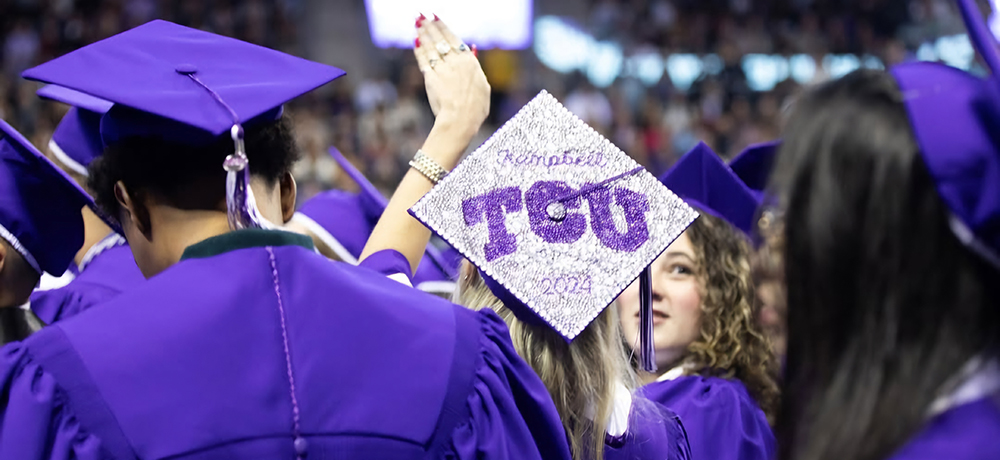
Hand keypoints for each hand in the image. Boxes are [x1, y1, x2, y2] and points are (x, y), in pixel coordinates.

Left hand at [414, 16, 489, 137]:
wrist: (461, 120)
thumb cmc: (475, 108)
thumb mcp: (483, 87)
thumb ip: (475, 67)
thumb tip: (472, 50)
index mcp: (470, 63)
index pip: (454, 39)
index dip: (444, 27)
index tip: (436, 18)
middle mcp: (455, 62)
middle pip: (440, 39)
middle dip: (430, 26)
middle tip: (421, 16)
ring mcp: (442, 70)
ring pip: (431, 47)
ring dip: (423, 34)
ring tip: (417, 24)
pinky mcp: (431, 78)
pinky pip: (423, 60)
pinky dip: (419, 50)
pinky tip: (414, 43)